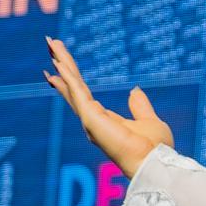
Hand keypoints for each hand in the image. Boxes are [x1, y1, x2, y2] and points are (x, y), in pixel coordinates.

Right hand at [43, 38, 171, 176]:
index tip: (60, 65)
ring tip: (51, 44)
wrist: (154, 161)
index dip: (72, 80)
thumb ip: (139, 107)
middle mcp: (93, 120)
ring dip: (62, 64)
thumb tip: (134, 91)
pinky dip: (68, 77)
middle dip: (62, 65)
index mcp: (104, 120)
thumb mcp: (148, 121)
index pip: (83, 95)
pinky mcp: (92, 117)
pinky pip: (78, 92)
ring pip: (73, 85)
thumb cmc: (154, 148)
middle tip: (51, 45)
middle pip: (73, 87)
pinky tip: (59, 63)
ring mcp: (90, 119)